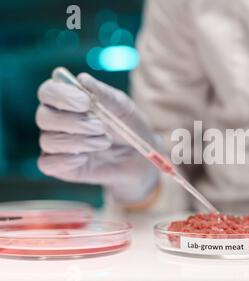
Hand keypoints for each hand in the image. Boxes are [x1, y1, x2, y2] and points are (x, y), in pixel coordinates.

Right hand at [36, 73, 158, 204]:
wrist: (140, 156)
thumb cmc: (128, 126)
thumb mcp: (123, 107)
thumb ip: (104, 94)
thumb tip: (82, 79)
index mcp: (67, 100)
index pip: (48, 92)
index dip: (61, 95)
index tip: (85, 102)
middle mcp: (56, 121)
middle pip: (44, 117)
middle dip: (74, 122)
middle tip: (101, 127)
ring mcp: (57, 145)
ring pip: (48, 140)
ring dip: (78, 141)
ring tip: (105, 142)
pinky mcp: (60, 167)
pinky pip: (47, 164)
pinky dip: (65, 161)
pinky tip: (85, 158)